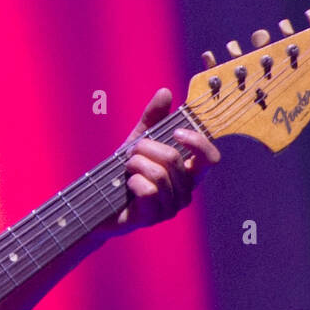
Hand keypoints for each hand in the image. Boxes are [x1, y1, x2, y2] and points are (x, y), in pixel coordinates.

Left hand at [98, 87, 220, 237]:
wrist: (99, 199)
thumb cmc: (124, 170)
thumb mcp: (138, 139)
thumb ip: (153, 118)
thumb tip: (165, 91)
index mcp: (188, 172)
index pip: (210, 159)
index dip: (197, 142)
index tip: (176, 131)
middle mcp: (185, 192)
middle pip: (174, 159)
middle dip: (145, 147)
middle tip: (131, 151)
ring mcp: (171, 208)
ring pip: (158, 174)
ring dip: (135, 164)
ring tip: (127, 167)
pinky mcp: (153, 218)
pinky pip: (148, 191)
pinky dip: (133, 181)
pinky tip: (127, 184)